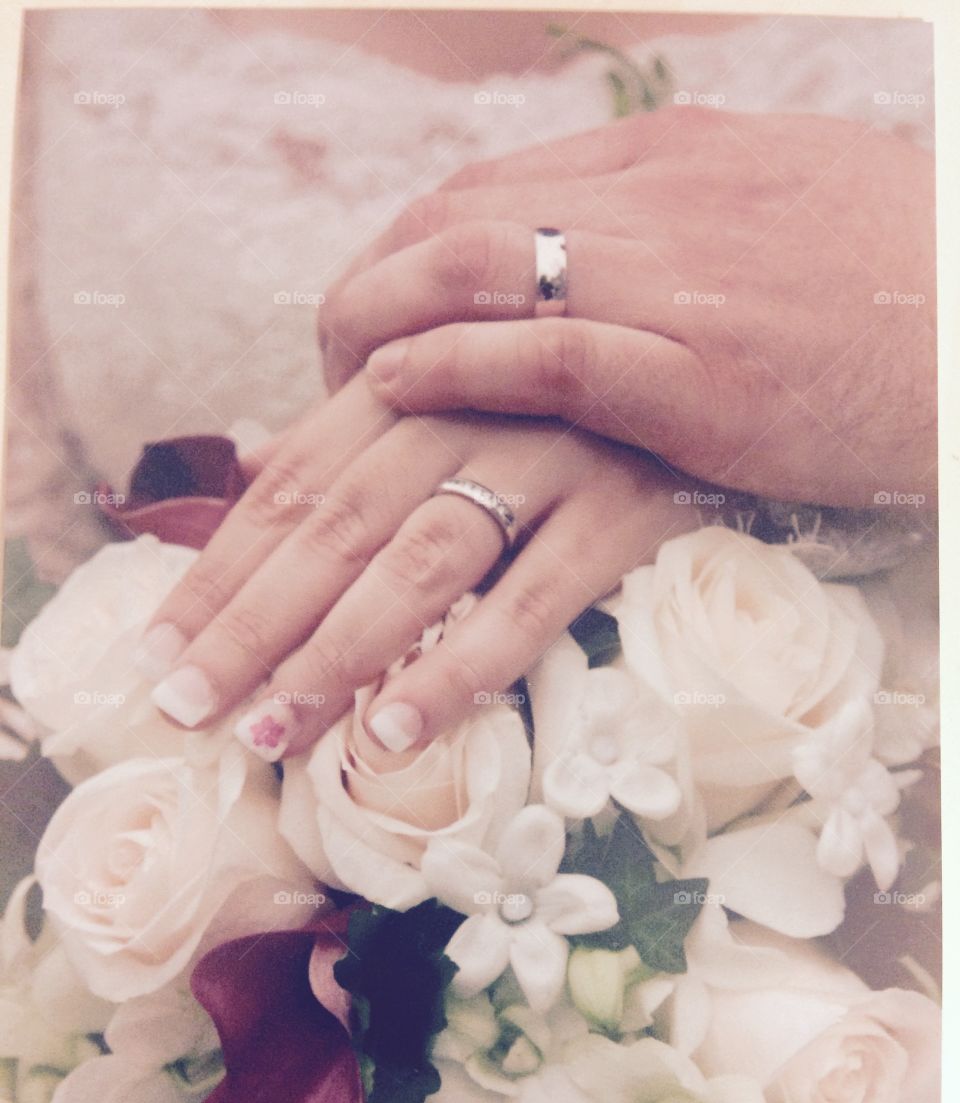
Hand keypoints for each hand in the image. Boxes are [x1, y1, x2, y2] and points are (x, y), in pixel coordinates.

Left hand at [139, 377, 696, 758]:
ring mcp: (548, 458)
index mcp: (412, 382)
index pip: (290, 486)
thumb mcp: (457, 382)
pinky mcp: (623, 511)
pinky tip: (398, 729)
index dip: (219, 571)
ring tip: (270, 735)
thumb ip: (360, 433)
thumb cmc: (566, 387)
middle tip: (183, 708)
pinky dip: (462, 663)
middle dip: (250, 625)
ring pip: (419, 564)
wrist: (716, 344)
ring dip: (336, 655)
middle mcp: (466, 411)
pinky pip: (534, 599)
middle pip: (335, 529)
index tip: (158, 650)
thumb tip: (252, 476)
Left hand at [319, 107, 935, 506]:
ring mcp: (679, 285)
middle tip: (326, 359)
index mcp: (672, 160)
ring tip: (333, 384)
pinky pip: (550, 355)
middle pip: (456, 222)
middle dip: (365, 288)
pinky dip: (457, 365)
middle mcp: (659, 204)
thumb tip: (590, 242)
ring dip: (380, 325)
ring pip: (480, 270)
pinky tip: (395, 388)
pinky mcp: (705, 376)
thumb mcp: (775, 209)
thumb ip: (674, 218)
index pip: (484, 188)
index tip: (364, 311)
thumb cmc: (893, 283)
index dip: (400, 251)